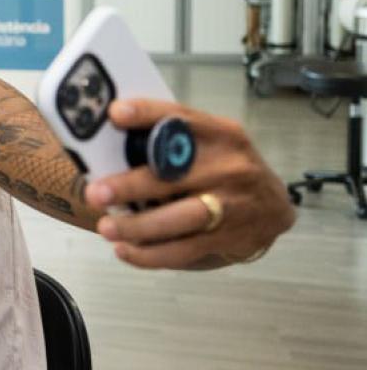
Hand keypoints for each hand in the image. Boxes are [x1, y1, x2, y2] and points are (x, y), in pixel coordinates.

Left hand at [88, 98, 294, 268]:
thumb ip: (173, 140)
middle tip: (95, 193)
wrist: (273, 207)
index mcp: (220, 134)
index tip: (115, 114)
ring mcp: (231, 204)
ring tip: (106, 228)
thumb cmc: (223, 167)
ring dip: (138, 226)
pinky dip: (150, 255)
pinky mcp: (228, 238)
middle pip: (176, 175)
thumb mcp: (210, 144)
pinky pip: (184, 251)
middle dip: (131, 186)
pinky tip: (124, 251)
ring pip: (180, 218)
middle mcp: (228, 166)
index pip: (181, 118)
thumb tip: (107, 141)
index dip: (147, 114)